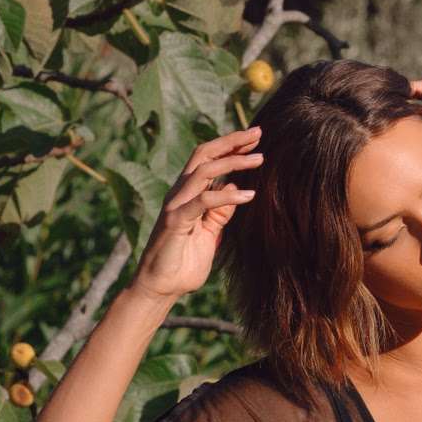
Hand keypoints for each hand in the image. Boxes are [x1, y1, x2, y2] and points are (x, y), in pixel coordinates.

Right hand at [128, 125, 262, 302]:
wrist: (161, 288)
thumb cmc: (182, 263)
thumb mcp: (210, 234)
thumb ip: (220, 212)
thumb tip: (235, 188)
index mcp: (187, 193)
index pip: (208, 159)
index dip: (230, 146)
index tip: (255, 138)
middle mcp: (179, 193)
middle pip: (204, 154)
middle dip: (231, 141)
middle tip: (258, 133)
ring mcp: (176, 205)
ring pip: (204, 170)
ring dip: (233, 162)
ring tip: (259, 160)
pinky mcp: (176, 221)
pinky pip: (204, 202)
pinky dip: (227, 196)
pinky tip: (249, 196)